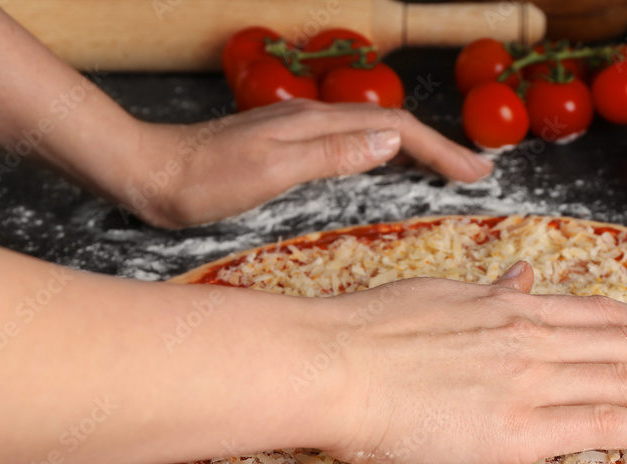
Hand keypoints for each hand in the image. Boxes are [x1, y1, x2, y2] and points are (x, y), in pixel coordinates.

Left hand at [127, 99, 492, 228]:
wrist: (149, 173)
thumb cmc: (202, 181)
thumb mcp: (270, 170)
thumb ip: (331, 154)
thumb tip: (392, 139)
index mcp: (316, 123)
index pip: (396, 130)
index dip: (441, 150)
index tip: (476, 172)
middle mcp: (313, 119)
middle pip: (393, 126)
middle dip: (439, 147)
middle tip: (477, 171)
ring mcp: (300, 129)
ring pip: (374, 132)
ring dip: (416, 149)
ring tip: (447, 169)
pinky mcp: (287, 143)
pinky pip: (351, 142)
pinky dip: (384, 153)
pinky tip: (386, 164)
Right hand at [311, 262, 626, 463]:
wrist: (335, 362)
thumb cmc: (368, 330)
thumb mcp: (435, 295)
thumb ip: (486, 292)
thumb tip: (519, 276)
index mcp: (508, 307)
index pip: (597, 314)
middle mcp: (534, 336)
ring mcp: (534, 379)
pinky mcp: (523, 426)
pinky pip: (608, 422)